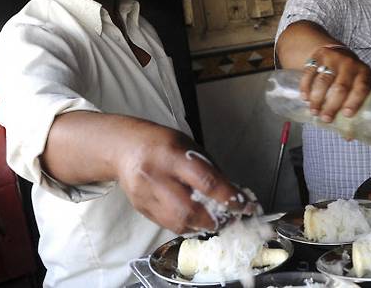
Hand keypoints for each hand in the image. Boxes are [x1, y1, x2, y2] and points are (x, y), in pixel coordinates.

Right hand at [115, 124, 255, 233]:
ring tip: (215, 221)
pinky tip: (196, 220)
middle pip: (189, 210)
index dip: (229, 198)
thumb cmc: (161, 143)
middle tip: (230, 219)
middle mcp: (157, 177)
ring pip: (178, 223)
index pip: (206, 182)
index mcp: (172, 156)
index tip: (246, 206)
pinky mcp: (141, 209)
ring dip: (202, 226)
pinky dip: (187, 226)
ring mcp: (146, 196)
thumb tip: (233, 193)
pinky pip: (168, 225)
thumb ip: (209, 169)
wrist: (124, 147)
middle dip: (215, 219)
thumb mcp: (189, 145)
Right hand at [300, 46, 370, 122]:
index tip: (346, 115)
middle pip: (341, 87)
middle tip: (325, 118)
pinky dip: (306, 87)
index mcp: (364, 73)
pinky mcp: (318, 56)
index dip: (354, 102)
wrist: (335, 52)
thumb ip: (353, 107)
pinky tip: (305, 97)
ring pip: (323, 80)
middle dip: (332, 105)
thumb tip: (348, 136)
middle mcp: (350, 64)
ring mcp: (333, 59)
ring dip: (317, 98)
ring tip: (313, 111)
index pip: (362, 88)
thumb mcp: (356, 87)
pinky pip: (310, 73)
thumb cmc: (349, 77)